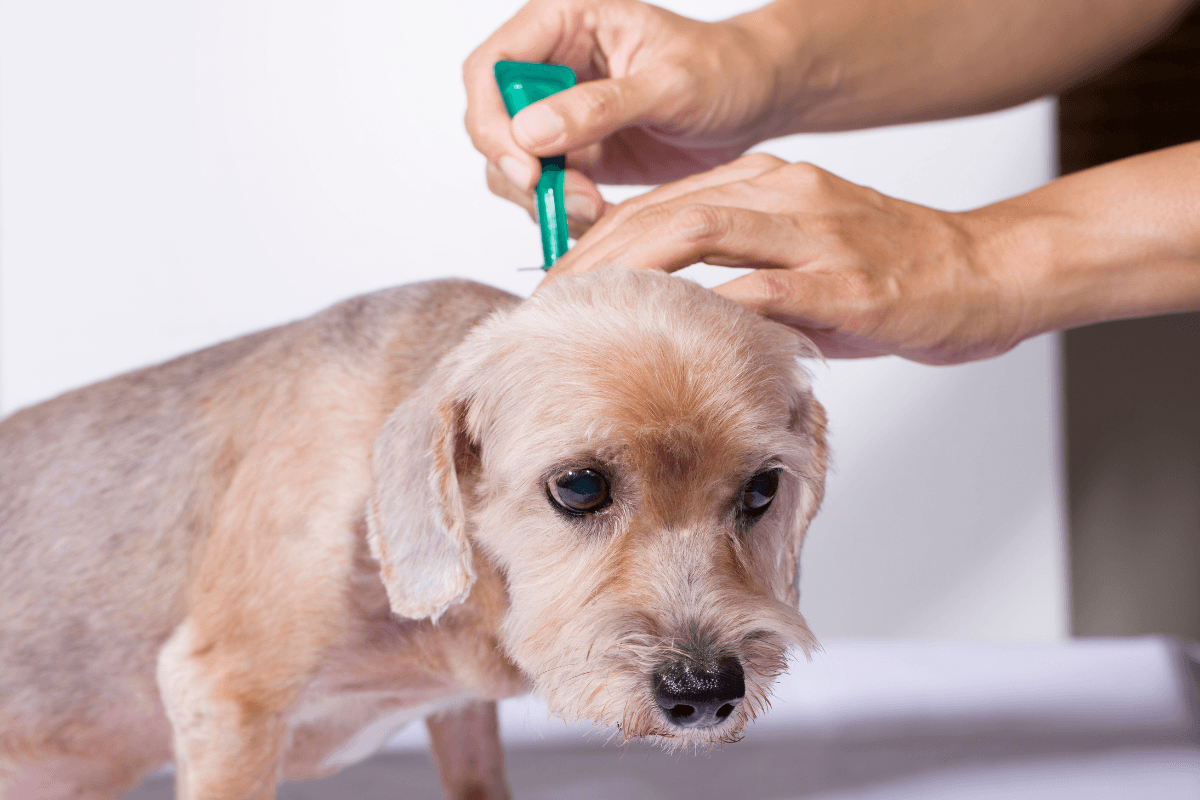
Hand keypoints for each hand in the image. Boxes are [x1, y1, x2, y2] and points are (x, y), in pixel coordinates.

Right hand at [464, 0, 786, 233]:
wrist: (754, 99)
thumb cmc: (722, 69)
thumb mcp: (669, 84)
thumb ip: (599, 106)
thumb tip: (529, 133)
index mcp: (563, 21)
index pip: (491, 69)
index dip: (493, 122)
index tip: (528, 169)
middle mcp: (550, 64)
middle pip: (490, 122)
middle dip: (520, 170)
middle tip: (576, 198)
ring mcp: (557, 112)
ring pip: (509, 163)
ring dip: (542, 197)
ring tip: (595, 208)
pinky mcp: (574, 152)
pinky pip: (542, 188)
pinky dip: (560, 209)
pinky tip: (600, 214)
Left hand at [546, 153, 1030, 364]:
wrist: (990, 271)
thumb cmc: (896, 271)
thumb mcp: (807, 259)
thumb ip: (743, 274)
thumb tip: (680, 316)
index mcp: (770, 184)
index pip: (664, 203)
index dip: (601, 241)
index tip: (561, 283)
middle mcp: (785, 193)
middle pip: (665, 212)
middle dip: (596, 256)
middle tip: (551, 302)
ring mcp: (815, 232)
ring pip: (700, 232)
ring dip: (632, 271)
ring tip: (587, 311)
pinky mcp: (846, 280)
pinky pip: (763, 288)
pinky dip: (709, 307)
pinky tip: (669, 333)